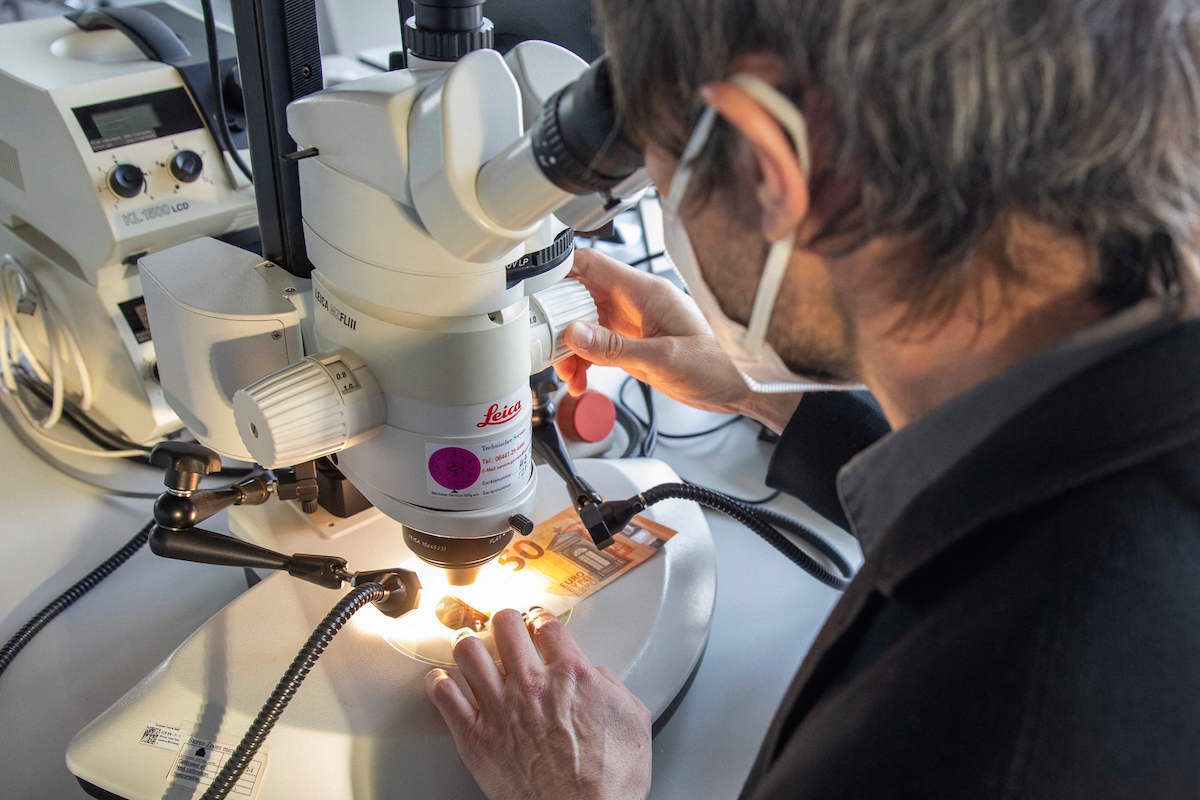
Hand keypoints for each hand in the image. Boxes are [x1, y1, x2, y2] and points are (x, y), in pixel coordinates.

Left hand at [425, 608, 652, 799]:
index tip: (536, 623)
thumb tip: (598, 676)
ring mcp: (498, 708)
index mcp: (571, 675)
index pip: (546, 624)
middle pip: (504, 625)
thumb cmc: (608, 781)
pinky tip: (445, 682)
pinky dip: (441, 683)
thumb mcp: (633, 721)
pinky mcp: (474, 736)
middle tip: (505, 629)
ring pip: (468, 651)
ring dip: (471, 645)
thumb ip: (613, 686)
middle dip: (505, 622)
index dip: (540, 619)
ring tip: (474, 650)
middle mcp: (531, 684)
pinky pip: (444, 694)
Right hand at [555, 249, 749, 414]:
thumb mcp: (663, 358)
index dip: (558, 269)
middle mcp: (635, 302)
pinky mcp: (632, 344)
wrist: (742, 387)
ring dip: (568, 349)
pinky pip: (596, 346)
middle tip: (548, 347)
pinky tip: (582, 381)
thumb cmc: (719, 364)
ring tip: (569, 374)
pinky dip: (583, 362)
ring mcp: (632, 323)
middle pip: (578, 296)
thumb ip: (616, 347)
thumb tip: (575, 334)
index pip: (591, 265)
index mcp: (644, 291)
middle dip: (558, 322)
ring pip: (583, 325)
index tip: (533, 287)